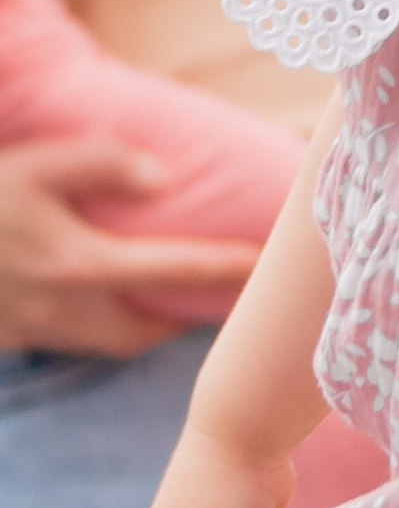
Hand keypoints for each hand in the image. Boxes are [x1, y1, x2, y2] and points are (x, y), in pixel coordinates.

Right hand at [0, 136, 261, 355]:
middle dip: (180, 321)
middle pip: (142, 334)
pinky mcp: (10, 337)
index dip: (224, 269)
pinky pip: (69, 341)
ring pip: (106, 344)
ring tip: (157, 301)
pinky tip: (95, 303)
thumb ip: (99, 163)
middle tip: (206, 297)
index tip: (263, 264)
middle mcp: (65, 309)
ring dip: (138, 329)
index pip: (173, 272)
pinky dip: (94, 328)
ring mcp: (35, 330)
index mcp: (80, 265)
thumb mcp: (35, 165)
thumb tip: (162, 177)